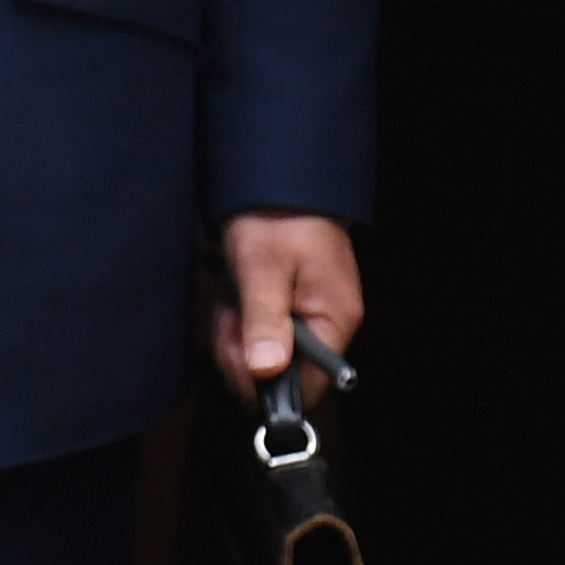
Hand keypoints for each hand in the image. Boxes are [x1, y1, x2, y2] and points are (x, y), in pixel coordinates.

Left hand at [213, 212, 364, 407]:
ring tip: (231, 304)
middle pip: (283, 373)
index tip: (237, 361)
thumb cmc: (277, 218)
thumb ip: (265, 322)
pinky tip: (234, 300)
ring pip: (266, 354)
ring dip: (238, 337)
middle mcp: (328, 321)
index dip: (267, 384)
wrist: (277, 180)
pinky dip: (241, 322)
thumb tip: (267, 371)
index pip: (308, 383)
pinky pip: (262, 331)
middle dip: (245, 356)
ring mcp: (308, 312)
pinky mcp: (289, 303)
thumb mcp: (263, 270)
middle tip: (229, 323)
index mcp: (334, 319)